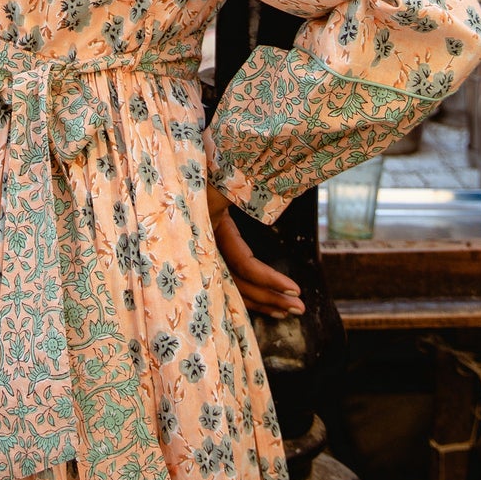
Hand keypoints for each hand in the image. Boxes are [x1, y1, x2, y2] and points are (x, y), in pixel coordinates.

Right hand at [207, 179, 304, 319]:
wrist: (180, 169)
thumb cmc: (205, 169)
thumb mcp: (221, 177)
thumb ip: (239, 186)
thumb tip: (269, 184)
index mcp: (211, 229)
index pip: (244, 264)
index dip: (269, 280)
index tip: (296, 288)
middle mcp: (206, 245)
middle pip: (239, 283)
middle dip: (270, 298)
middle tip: (300, 307)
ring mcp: (206, 251)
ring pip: (234, 287)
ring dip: (262, 301)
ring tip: (288, 310)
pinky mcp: (211, 250)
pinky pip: (230, 280)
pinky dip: (249, 294)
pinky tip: (267, 303)